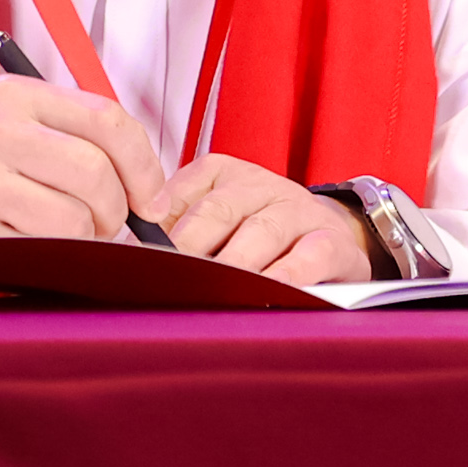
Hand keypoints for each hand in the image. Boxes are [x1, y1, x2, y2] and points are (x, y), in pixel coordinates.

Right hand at [0, 75, 166, 260]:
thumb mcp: (7, 119)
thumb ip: (71, 131)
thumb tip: (148, 179)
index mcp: (12, 95)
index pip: (108, 120)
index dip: (144, 165)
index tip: (152, 197)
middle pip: (95, 173)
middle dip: (117, 210)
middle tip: (110, 226)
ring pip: (72, 218)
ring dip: (86, 240)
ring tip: (72, 237)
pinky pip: (36, 251)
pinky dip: (52, 258)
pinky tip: (37, 249)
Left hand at [153, 155, 375, 284]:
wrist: (333, 234)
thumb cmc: (259, 233)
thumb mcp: (217, 219)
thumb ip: (177, 228)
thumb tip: (133, 257)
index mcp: (225, 176)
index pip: (186, 190)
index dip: (160, 223)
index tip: (139, 255)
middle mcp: (263, 186)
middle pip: (221, 209)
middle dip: (191, 245)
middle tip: (168, 276)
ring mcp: (300, 211)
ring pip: (263, 230)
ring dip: (236, 262)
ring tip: (215, 287)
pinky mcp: (334, 241)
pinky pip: (312, 254)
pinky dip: (290, 273)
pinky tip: (271, 290)